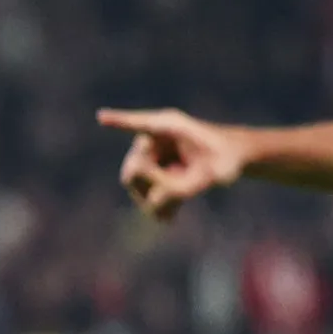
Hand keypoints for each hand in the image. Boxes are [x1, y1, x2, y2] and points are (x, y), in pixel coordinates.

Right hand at [98, 107, 252, 220]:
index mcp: (169, 126)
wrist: (231, 159)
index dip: (120, 121)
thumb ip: (182, 189)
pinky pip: (143, 192)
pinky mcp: (152, 168)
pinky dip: (157, 205)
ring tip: (175, 211)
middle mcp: (153, 137)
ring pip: (135, 185)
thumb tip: (152, 205)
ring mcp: (150, 153)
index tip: (102, 117)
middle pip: (133, 170)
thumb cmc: (226, 158)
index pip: (140, 124)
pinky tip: (171, 216)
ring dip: (155, 200)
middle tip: (177, 197)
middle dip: (152, 189)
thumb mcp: (210, 176)